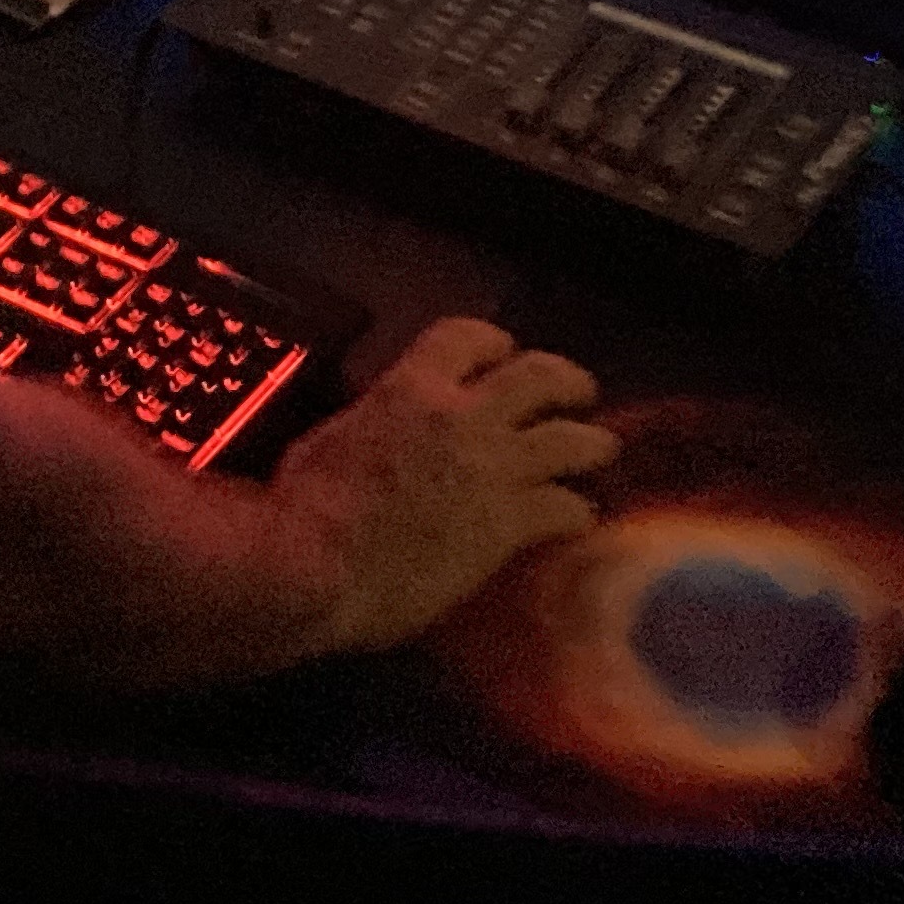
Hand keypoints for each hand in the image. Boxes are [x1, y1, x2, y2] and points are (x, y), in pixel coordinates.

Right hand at [266, 317, 617, 653]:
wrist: (311, 565)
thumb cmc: (300, 506)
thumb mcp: (331, 438)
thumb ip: (375, 424)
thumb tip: (381, 428)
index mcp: (410, 387)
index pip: (469, 338)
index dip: (495, 345)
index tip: (505, 356)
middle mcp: (462, 415)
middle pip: (540, 376)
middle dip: (567, 382)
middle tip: (580, 394)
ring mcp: (492, 469)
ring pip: (570, 440)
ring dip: (592, 443)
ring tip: (603, 449)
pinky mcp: (507, 525)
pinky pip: (564, 508)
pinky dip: (578, 512)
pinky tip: (581, 519)